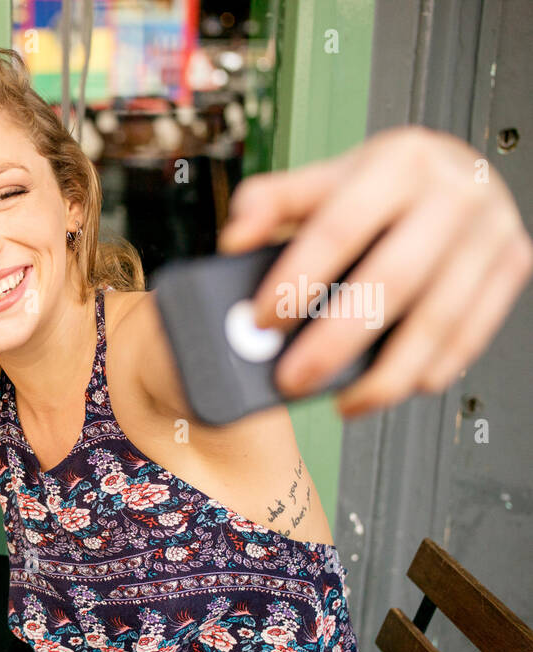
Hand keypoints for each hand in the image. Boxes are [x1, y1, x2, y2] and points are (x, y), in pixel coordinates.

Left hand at [218, 125, 532, 418]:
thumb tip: (234, 240)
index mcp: (399, 163)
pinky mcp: (514, 263)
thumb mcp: (324, 178)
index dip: (297, 278)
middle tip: (293, 378)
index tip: (261, 321)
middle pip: (392, 281)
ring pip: (437, 319)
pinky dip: (431, 369)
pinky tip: (394, 386)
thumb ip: (270, 203)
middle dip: (335, 341)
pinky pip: (472, 333)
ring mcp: (490, 231)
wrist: (458, 169)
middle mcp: (453, 193)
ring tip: (343, 401)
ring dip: (386, 374)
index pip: (339, 226)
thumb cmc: (382, 183)